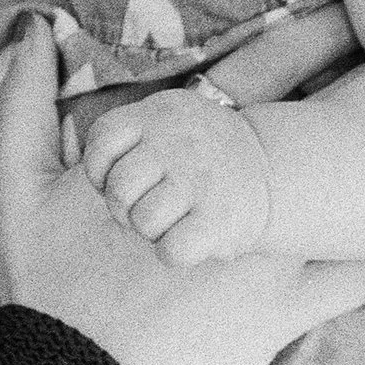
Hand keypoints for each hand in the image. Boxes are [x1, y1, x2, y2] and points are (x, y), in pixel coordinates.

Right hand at [0, 18, 364, 364]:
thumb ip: (24, 106)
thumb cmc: (51, 284)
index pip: (257, 78)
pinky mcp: (283, 312)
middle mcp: (239, 198)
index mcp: (187, 160)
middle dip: (363, 76)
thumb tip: (26, 34)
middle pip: (317, 121)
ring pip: (349, 195)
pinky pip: (354, 282)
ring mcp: (268, 254)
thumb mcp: (19, 189)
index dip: (305, 32)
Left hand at [80, 90, 269, 264]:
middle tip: (149, 203)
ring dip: (152, 230)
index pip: (102, 141)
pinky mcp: (219, 218)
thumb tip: (95, 178)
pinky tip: (189, 237)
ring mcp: (200, 179)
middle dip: (124, 206)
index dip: (100, 169)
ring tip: (174, 217)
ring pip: (143, 221)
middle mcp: (178, 141)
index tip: (122, 177)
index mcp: (159, 112)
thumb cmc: (198, 154)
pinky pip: (172, 251)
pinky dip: (174, 252)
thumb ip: (128, 136)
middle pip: (118, 188)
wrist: (269, 167)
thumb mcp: (166, 120)